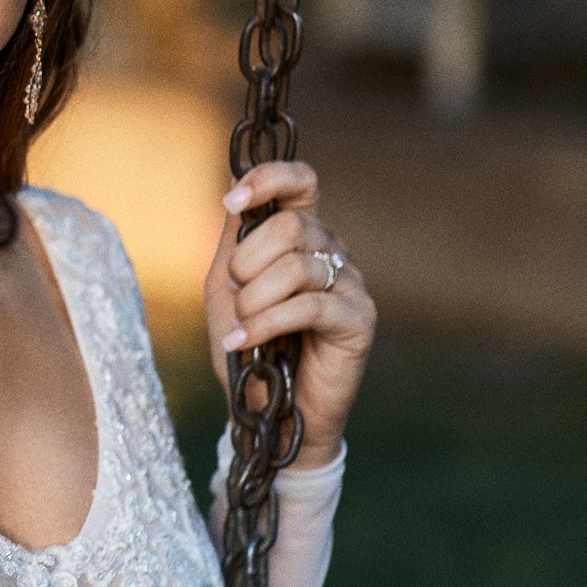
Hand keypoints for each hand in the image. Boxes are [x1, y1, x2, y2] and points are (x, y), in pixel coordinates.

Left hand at [202, 160, 376, 469]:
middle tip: (236, 297)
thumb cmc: (248, 342)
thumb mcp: (227, 285)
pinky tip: (243, 341)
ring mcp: (350, 284)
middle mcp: (331, 251)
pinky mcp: (359, 320)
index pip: (301, 182)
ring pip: (296, 266)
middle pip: (290, 224)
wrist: (268, 407)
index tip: (232, 202)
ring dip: (253, 299)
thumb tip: (233, 188)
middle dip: (247, 262)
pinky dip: (264, 324)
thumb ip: (234, 239)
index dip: (269, 179)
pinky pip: (308, 306)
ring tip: (241, 326)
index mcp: (301, 235)